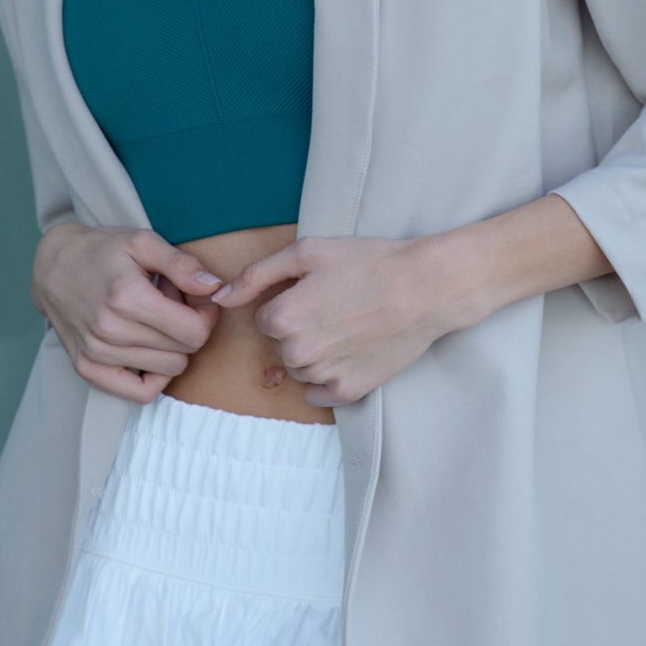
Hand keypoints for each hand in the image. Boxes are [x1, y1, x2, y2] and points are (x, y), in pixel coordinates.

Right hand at [33, 223, 225, 402]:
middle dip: (188, 327)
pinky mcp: (87, 369)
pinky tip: (151, 351)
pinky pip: (139, 393)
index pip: (194, 332)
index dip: (206, 315)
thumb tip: (214, 287)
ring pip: (168, 370)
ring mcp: (97, 353)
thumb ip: (181, 264)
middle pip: (184, 352)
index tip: (198, 299)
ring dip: (171, 347)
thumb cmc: (102, 252)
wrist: (54, 267)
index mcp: (127, 297)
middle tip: (172, 304)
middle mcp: (110, 330)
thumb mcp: (143, 242)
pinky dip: (154, 377)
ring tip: (155, 320)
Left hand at [209, 234, 455, 407]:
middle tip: (337, 305)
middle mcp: (297, 353)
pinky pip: (318, 392)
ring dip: (314, 352)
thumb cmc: (367, 263)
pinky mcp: (348, 392)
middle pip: (281, 344)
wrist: (425, 288)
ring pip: (299, 368)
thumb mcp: (307, 253)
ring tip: (348, 325)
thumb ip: (256, 274)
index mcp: (281, 318)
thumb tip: (220, 297)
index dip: (289, 301)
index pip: (264, 318)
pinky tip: (351, 351)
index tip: (318, 291)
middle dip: (300, 327)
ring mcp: (322, 376)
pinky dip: (328, 376)